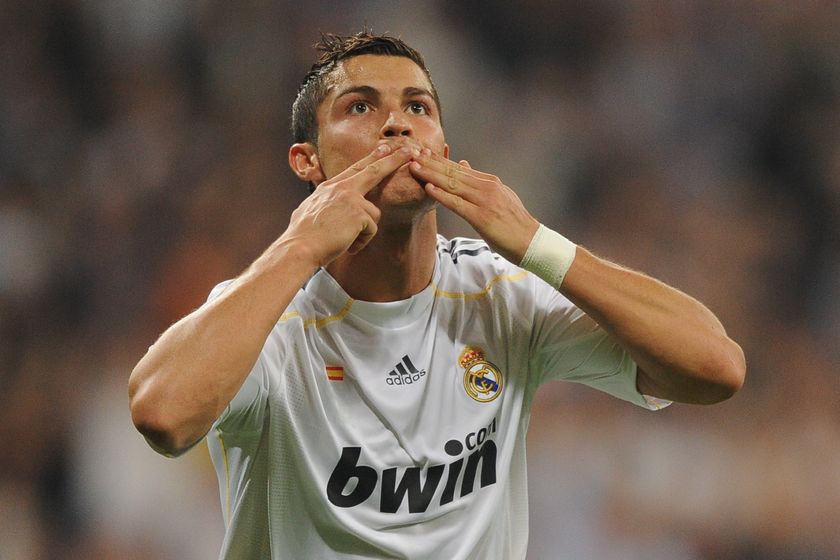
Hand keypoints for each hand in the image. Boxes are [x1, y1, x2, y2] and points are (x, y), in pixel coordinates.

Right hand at [283, 144, 416, 266]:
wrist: (299, 248)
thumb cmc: (303, 236)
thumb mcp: (310, 210)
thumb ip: (326, 204)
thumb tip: (330, 208)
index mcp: (330, 187)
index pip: (355, 168)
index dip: (372, 158)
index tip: (385, 148)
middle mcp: (341, 188)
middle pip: (374, 170)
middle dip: (394, 159)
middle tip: (410, 150)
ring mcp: (350, 198)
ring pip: (374, 214)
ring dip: (363, 232)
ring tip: (345, 241)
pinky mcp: (358, 213)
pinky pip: (371, 229)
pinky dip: (361, 242)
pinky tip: (347, 245)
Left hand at [409, 150, 538, 263]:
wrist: (531, 241)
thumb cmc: (514, 223)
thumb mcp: (499, 196)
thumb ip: (479, 182)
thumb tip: (464, 164)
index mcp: (490, 182)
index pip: (459, 168)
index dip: (439, 160)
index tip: (422, 152)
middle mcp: (486, 187)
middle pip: (453, 172)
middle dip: (431, 163)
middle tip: (412, 153)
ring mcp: (484, 201)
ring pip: (452, 184)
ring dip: (431, 175)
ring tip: (414, 167)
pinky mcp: (481, 216)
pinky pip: (457, 203)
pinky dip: (441, 195)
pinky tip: (428, 188)